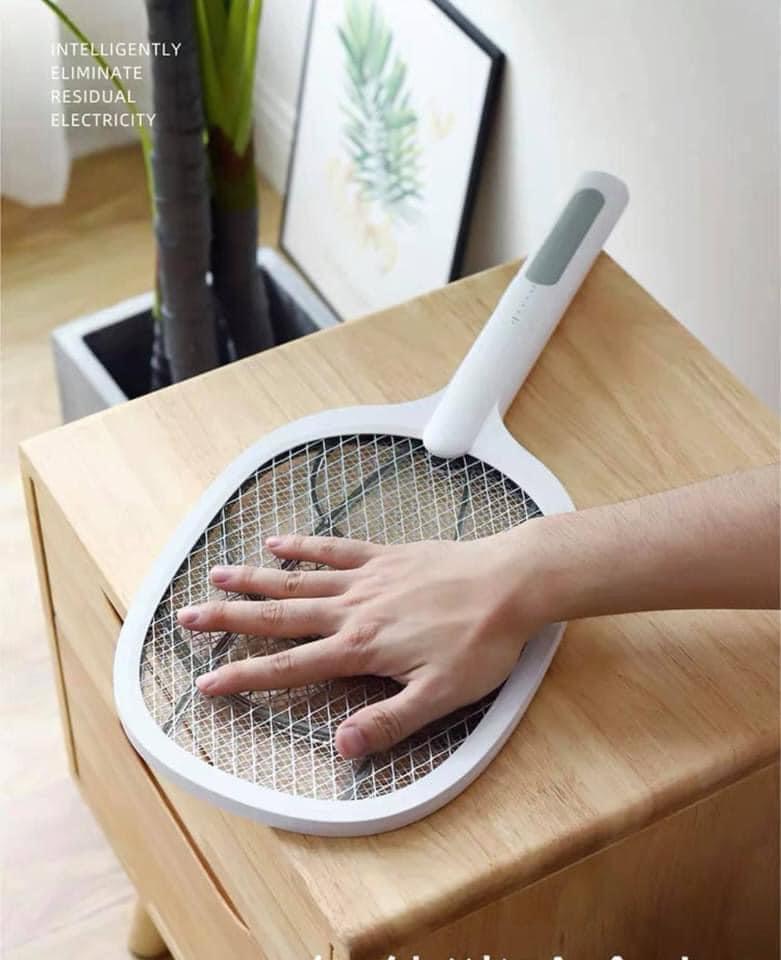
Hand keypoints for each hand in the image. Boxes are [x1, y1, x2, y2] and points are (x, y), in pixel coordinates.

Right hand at [177, 528, 544, 759]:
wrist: (510, 583)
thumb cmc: (480, 642)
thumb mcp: (441, 695)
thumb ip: (388, 721)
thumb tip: (340, 747)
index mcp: (360, 648)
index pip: (289, 666)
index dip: (244, 678)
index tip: (206, 684)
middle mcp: (352, 609)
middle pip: (278, 616)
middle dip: (229, 620)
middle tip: (187, 617)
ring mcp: (366, 578)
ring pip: (297, 580)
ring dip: (254, 580)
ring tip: (215, 576)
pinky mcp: (384, 556)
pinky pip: (334, 548)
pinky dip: (303, 546)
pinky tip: (278, 543)